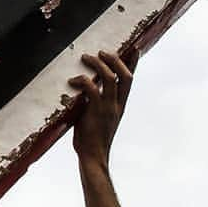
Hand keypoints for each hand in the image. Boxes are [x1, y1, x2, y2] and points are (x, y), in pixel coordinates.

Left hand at [67, 47, 137, 169]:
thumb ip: (95, 103)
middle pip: (125, 76)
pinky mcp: (95, 111)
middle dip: (116, 59)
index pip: (130, 81)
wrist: (93, 157)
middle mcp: (117, 105)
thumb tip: (84, 89)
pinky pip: (91, 88)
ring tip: (86, 58)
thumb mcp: (97, 117)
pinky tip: (72, 81)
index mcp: (120, 106)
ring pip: (110, 78)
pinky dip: (82, 80)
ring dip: (98, 64)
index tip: (135, 49)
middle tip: (102, 52)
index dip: (133, 64)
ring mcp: (108, 108)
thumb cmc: (91, 139)